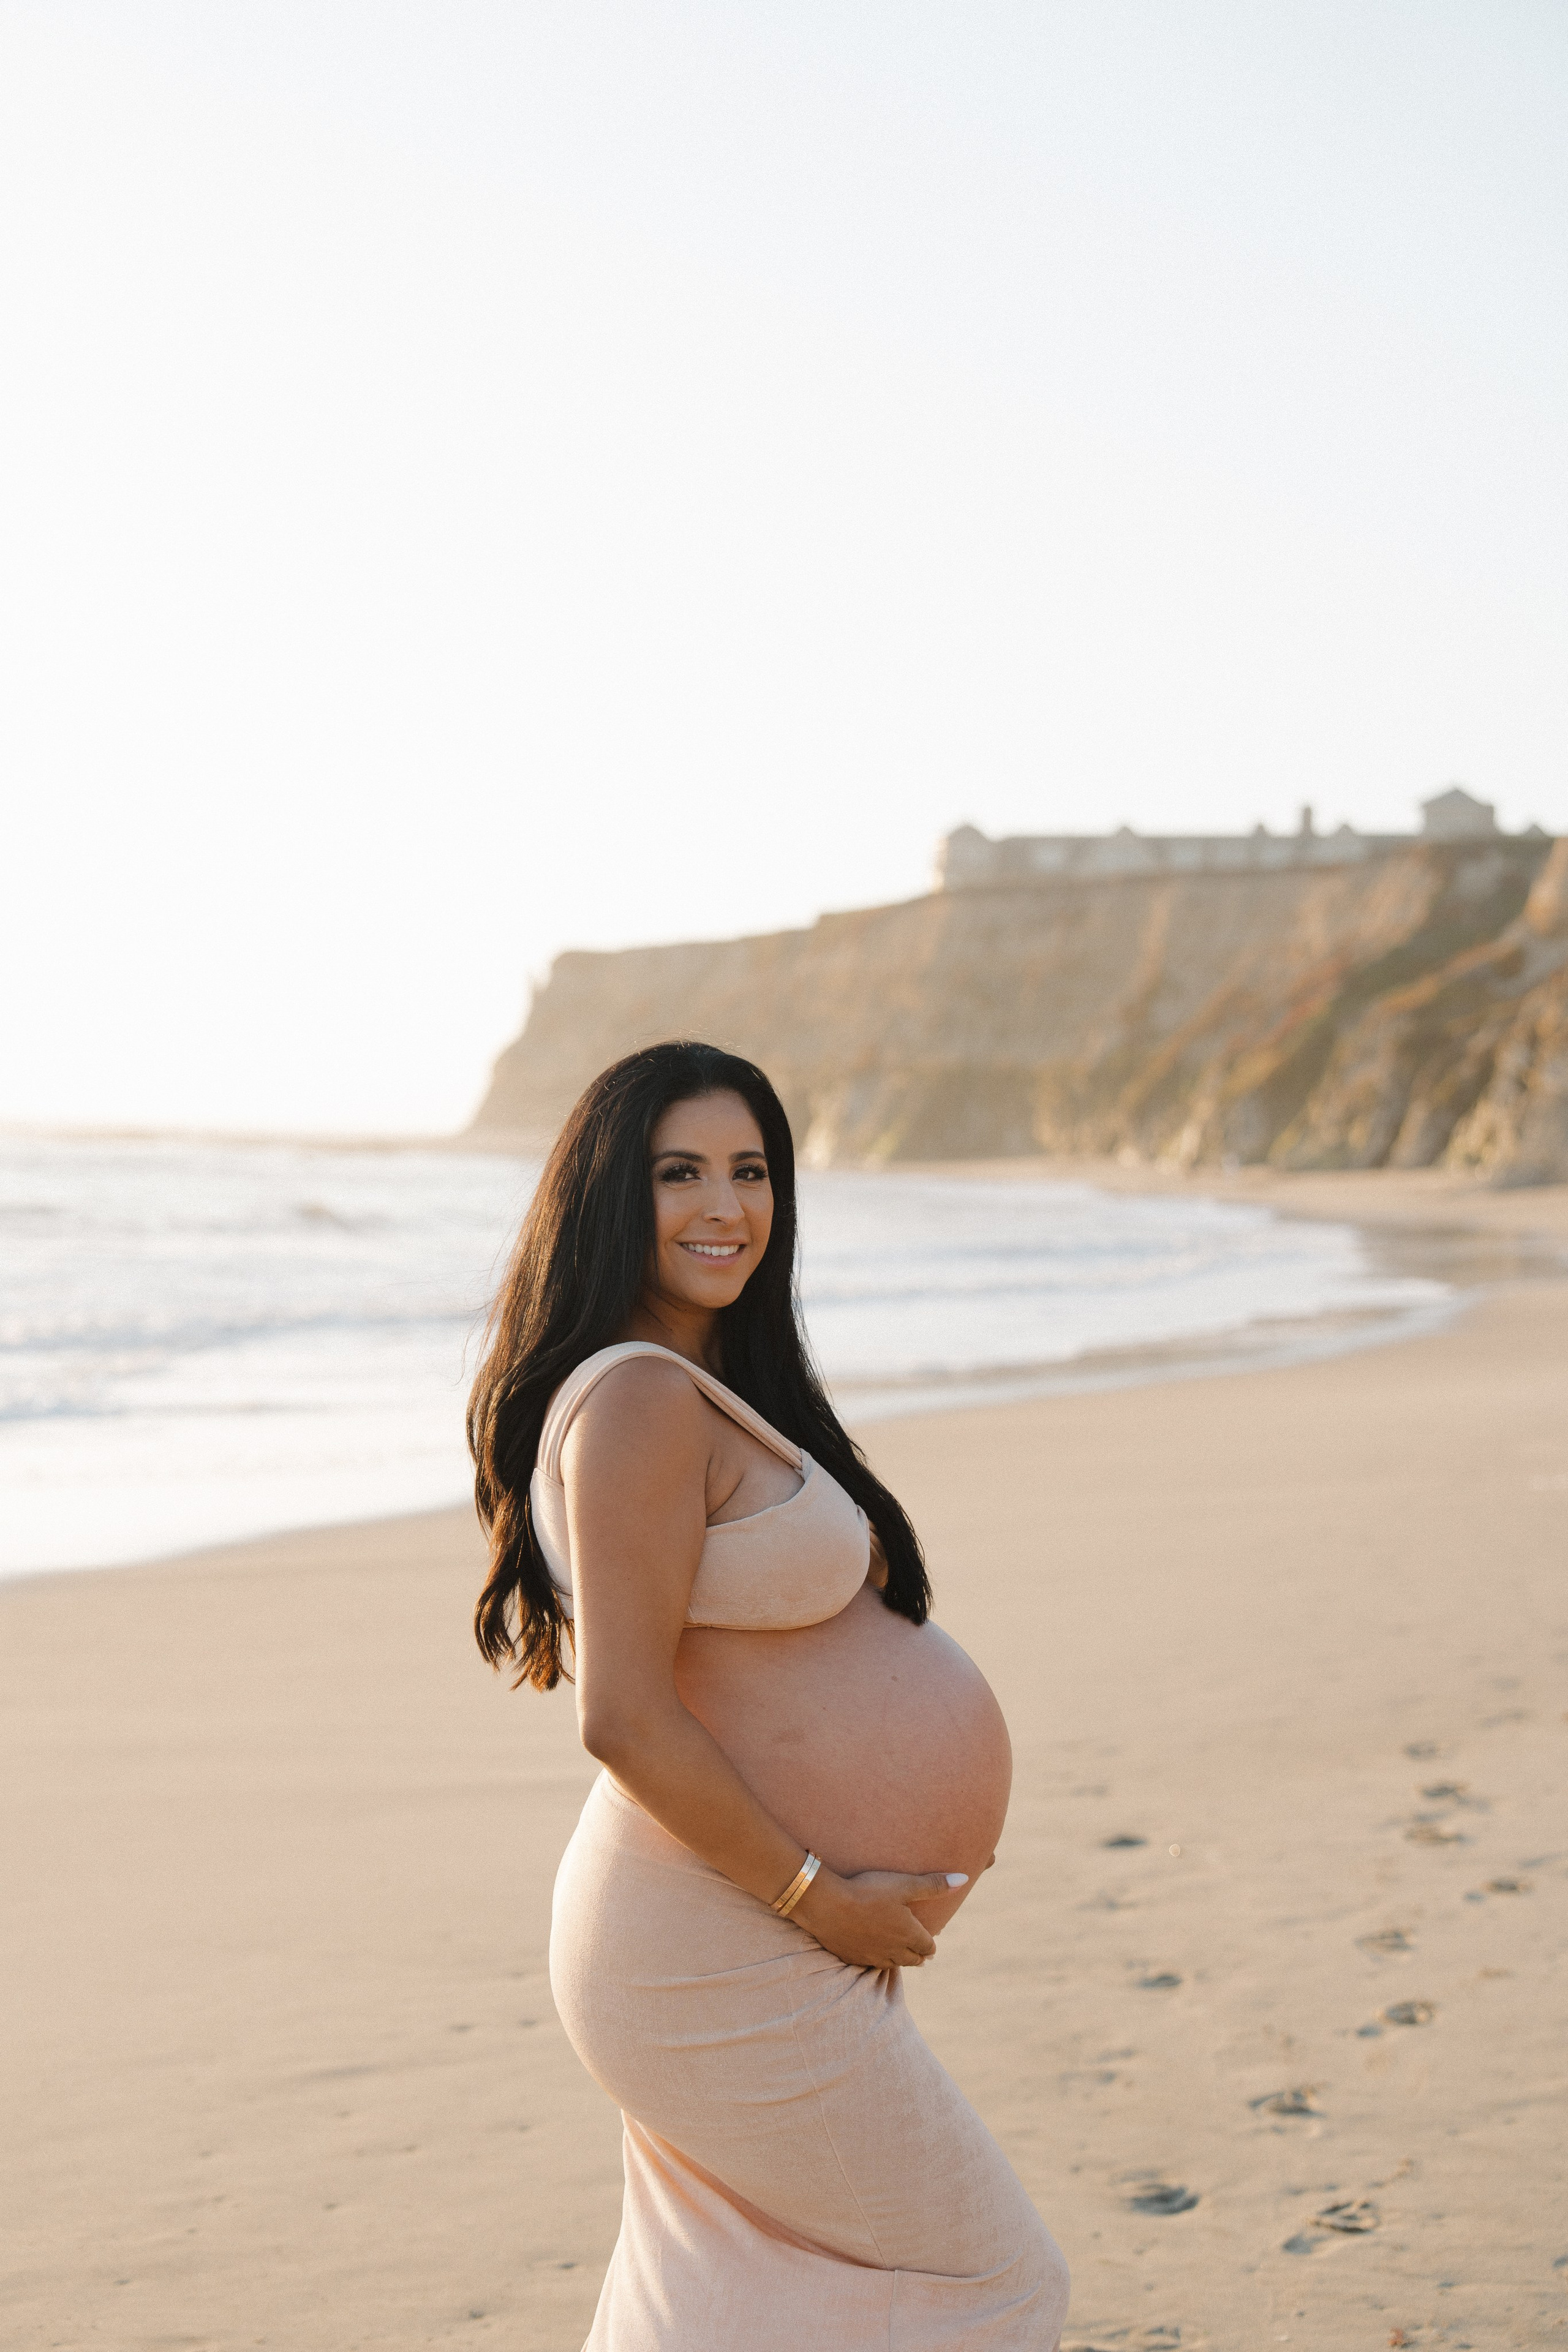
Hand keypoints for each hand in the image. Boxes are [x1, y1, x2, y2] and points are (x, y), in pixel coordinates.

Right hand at [791, 1866, 966, 1969]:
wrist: (828, 1905)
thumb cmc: (868, 1891)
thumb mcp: (904, 1884)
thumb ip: (933, 1884)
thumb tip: (963, 1880)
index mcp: (909, 1934)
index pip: (928, 1946)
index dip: (931, 1944)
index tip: (931, 1941)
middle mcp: (894, 1950)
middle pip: (914, 1959)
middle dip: (919, 1954)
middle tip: (921, 1951)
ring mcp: (873, 1956)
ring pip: (894, 1964)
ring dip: (901, 1959)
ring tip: (902, 1953)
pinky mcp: (854, 1958)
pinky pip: (872, 1964)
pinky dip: (878, 1959)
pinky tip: (875, 1952)